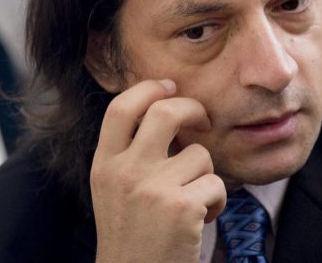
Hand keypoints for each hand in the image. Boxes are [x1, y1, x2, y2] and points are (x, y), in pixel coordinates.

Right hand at [90, 79, 226, 262]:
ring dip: (206, 176)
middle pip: (165, 111)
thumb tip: (168, 112)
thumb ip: (132, 154)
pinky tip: (201, 220)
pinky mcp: (181, 206)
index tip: (169, 86)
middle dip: (192, 108)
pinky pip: (216, 184)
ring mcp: (152, 188)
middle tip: (203, 121)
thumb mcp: (116, 190)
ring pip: (200, 154)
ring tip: (194, 201)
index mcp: (104, 165)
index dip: (148, 88)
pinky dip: (217, 202)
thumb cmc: (134, 236)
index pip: (120, 108)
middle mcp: (124, 172)